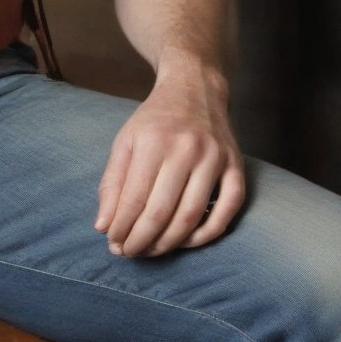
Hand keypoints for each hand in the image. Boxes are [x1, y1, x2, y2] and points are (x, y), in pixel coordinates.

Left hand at [94, 65, 245, 257]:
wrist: (196, 88)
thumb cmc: (155, 120)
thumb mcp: (125, 141)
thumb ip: (112, 183)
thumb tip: (104, 226)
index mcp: (153, 141)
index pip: (134, 198)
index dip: (122, 227)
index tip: (113, 244)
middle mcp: (186, 149)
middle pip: (162, 211)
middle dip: (142, 240)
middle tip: (130, 253)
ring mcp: (214, 158)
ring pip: (192, 216)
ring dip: (169, 243)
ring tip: (151, 251)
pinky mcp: (236, 166)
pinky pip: (227, 211)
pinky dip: (207, 234)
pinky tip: (185, 242)